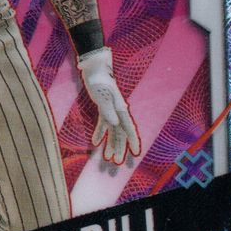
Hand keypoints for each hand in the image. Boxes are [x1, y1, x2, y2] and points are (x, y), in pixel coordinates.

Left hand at [78, 47, 140, 164]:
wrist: (94, 68)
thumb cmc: (99, 80)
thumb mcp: (102, 96)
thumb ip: (108, 111)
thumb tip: (115, 124)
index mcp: (120, 109)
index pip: (128, 128)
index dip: (132, 141)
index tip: (136, 153)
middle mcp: (118, 111)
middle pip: (120, 133)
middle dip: (119, 148)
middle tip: (116, 162)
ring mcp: (111, 109)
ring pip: (112, 130)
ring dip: (110, 143)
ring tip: (107, 158)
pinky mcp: (103, 107)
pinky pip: (103, 123)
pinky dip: (99, 132)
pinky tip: (95, 142)